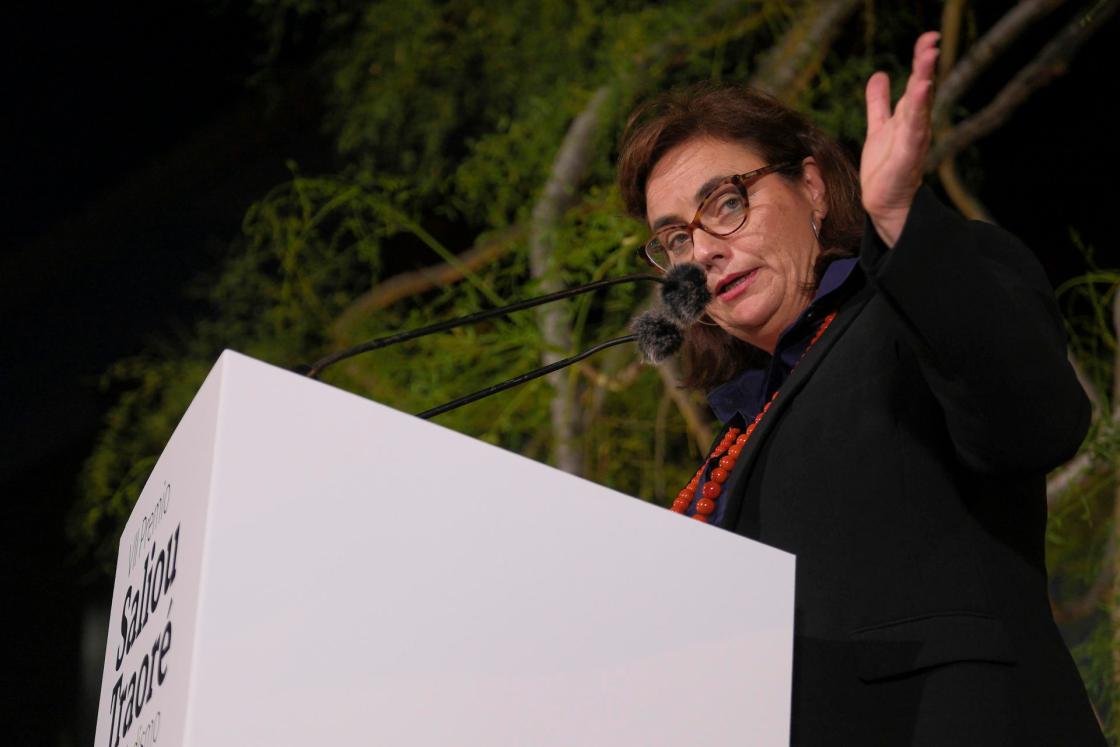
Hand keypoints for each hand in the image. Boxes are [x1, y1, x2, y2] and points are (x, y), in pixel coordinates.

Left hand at [861, 31, 939, 247]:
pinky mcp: (908, 156)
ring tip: (928, 59)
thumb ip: (878, 103)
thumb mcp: (879, 127)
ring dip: (924, 82)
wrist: (884, 202)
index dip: (921, 61)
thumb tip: (880, 74)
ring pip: (920, 106)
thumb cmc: (884, 166)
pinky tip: (920, 93)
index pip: (916, 83)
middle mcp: (915, 125)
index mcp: (908, 117)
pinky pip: (914, 131)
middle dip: (925, 66)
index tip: (928, 38)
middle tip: (931, 42)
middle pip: (921, 90)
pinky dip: (917, 111)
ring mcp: (913, 140)